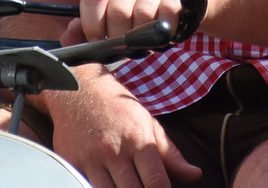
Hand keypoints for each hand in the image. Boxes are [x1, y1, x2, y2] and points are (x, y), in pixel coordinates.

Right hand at [43, 69, 201, 187]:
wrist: (77, 90)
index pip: (156, 182)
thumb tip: (195, 175)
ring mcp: (91, 160)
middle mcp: (114, 152)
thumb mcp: (148, 123)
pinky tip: (110, 185)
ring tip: (127, 186)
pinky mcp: (72, 165)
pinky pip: (87, 187)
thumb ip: (171, 154)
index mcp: (137, 140)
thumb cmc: (116, 107)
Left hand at [70, 0, 181, 45]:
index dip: (92, 23)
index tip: (97, 40)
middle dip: (118, 35)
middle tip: (122, 44)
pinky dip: (160, 32)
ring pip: (142, 15)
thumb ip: (86, 29)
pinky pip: (165, 15)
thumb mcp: (109, 18)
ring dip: (141, 36)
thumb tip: (66, 38)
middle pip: (118, 10)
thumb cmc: (137, 12)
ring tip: (141, 39)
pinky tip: (158, 34)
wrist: (177, 1)